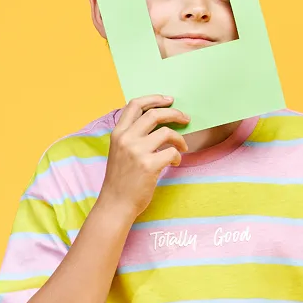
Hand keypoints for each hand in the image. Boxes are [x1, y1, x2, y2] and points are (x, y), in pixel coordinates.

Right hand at [99, 95, 188, 218]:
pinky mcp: (148, 165)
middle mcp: (126, 139)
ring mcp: (137, 151)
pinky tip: (174, 163)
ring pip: (167, 132)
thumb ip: (133, 136)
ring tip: (182, 148)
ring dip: (180, 139)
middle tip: (186, 119)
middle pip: (155, 114)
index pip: (135, 105)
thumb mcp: (119, 151)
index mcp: (118, 133)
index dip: (154, 99)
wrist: (116, 204)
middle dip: (175, 113)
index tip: (169, 100)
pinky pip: (172, 152)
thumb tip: (159, 122)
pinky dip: (178, 156)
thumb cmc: (121, 179)